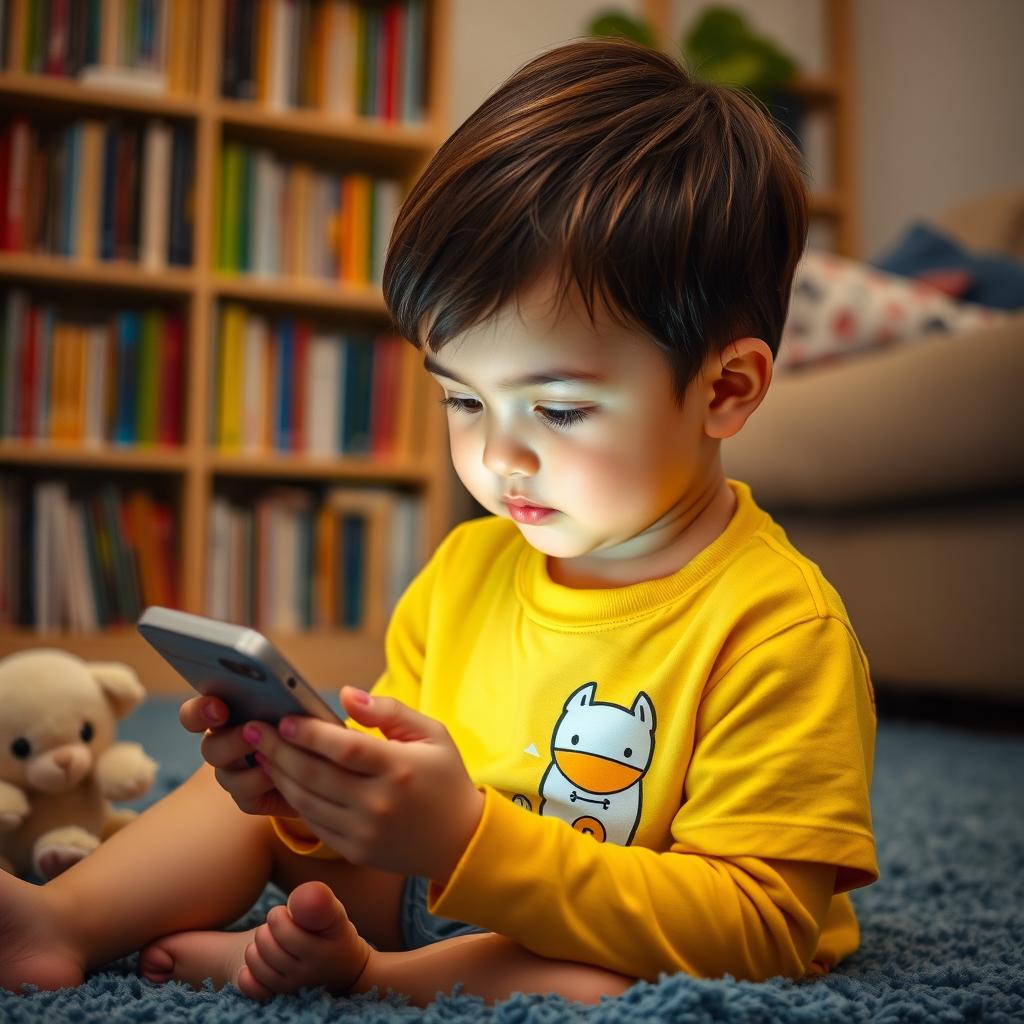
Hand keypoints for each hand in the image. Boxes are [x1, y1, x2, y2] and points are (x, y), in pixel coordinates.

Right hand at [179, 695, 298, 817]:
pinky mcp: (247, 798)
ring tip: (273, 756)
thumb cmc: (302, 723)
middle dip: (231, 740)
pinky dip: (263, 783)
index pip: (195, 714)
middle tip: (251, 731)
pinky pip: (246, 795)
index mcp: (225, 714)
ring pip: (225, 775)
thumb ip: (279, 698)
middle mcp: (222, 745)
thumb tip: (281, 692)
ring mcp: (231, 774)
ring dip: (250, 765)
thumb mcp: (293, 706)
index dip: (200, 711)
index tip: (219, 708)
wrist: (317, 761)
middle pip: (210, 747)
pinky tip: (280, 774)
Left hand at [243, 687, 484, 881]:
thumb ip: (389, 711)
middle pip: (316, 775)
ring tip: (261, 753)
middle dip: (279, 751)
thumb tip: (345, 695)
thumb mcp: (431, 734)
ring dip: (280, 776)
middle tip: (254, 730)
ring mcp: (365, 832)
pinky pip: (315, 824)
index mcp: (400, 769)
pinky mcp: (355, 851)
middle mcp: (379, 803)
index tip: (284, 719)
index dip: (310, 734)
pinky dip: (294, 801)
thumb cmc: (445, 777)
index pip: (345, 749)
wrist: (459, 840)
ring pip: (308, 802)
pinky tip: (283, 780)